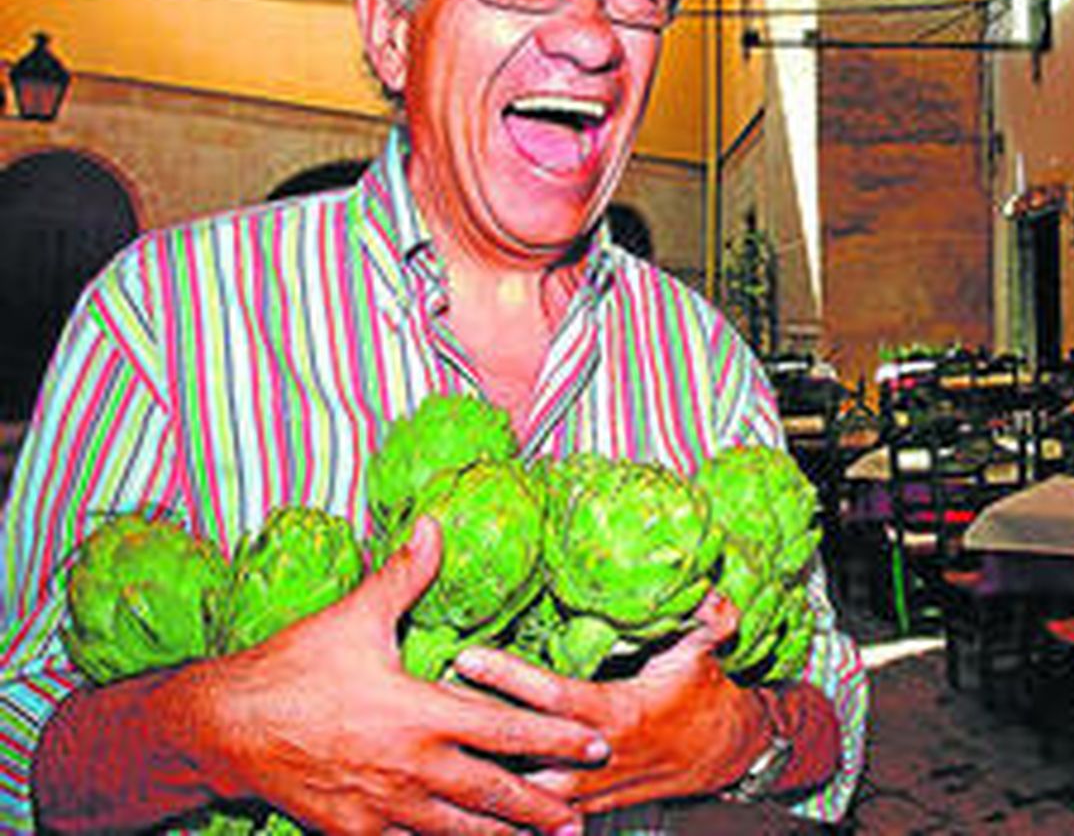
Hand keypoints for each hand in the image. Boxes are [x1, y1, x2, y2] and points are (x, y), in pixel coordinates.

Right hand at [171, 518, 604, 834]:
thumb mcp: (353, 617)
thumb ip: (404, 576)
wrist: (221, 728)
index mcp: (420, 714)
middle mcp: (410, 768)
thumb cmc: (291, 668)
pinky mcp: (352, 832)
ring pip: (456, 831)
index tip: (596, 743)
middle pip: (492, 794)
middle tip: (581, 821)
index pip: (506, 729)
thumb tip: (436, 524)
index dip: (555, 737)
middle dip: (540, 807)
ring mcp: (381, 807)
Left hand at [455, 591, 770, 815]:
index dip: (510, 677)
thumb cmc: (707, 695)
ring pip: (524, 794)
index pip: (554, 695)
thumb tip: (712, 593)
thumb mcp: (707, 652)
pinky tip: (457, 807)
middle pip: (524, 751)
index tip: (467, 656)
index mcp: (617, 712)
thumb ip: (709, 620)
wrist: (725, 754)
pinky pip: (535, 817)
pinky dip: (498, 813)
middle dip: (474, 735)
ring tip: (428, 764)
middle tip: (423, 710)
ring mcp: (590, 786)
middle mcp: (597, 755)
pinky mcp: (587, 804)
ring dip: (480, 779)